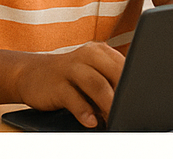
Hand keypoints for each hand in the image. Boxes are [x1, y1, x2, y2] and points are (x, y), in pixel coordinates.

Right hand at [10, 41, 125, 127]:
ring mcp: (70, 68)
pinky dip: (85, 112)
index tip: (142, 99)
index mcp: (100, 51)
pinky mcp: (56, 84)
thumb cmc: (69, 77)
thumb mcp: (91, 73)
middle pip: (114, 73)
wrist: (29, 73)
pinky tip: (91, 122)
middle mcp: (87, 55)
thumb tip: (133, 101)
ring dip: (108, 104)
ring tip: (114, 118)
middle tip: (130, 111)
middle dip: (124, 94)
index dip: (135, 83)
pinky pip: (74, 99)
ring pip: (96, 84)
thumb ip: (110, 81)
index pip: (125, 65)